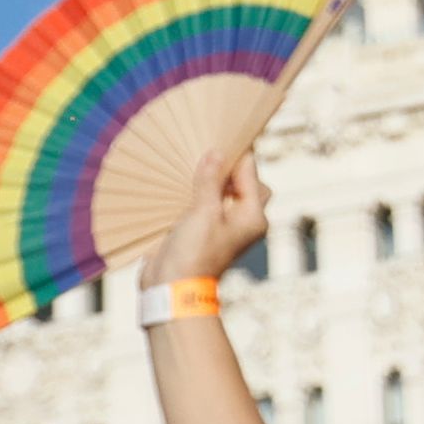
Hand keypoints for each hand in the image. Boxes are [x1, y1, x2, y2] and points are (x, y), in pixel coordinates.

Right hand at [150, 150, 270, 288]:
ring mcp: (222, 227)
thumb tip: (217, 153)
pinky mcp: (201, 232)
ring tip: (191, 162)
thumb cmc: (194, 254)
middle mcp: (242, 221)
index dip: (239, 154)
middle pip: (242, 183)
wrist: (171, 290)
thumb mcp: (202, 212)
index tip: (224, 133)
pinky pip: (204, 205)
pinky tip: (180, 183)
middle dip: (227, 167)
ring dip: (209, 180)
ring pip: (222, 193)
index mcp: (252, 216)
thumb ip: (210, 181)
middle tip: (207, 150)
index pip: (251, 175)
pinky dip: (196, 193)